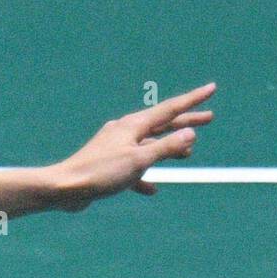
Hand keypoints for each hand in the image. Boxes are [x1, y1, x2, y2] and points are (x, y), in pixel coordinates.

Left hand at [48, 82, 216, 209]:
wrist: (65, 188)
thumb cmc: (101, 172)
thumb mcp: (139, 160)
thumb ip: (166, 147)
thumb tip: (190, 133)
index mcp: (133, 125)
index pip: (170, 109)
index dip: (193, 100)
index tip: (211, 88)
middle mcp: (124, 131)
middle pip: (161, 124)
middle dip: (185, 122)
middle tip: (209, 117)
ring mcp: (115, 147)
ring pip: (149, 146)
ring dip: (168, 149)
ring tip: (188, 154)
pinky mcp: (108, 165)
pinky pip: (132, 168)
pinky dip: (144, 176)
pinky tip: (152, 188)